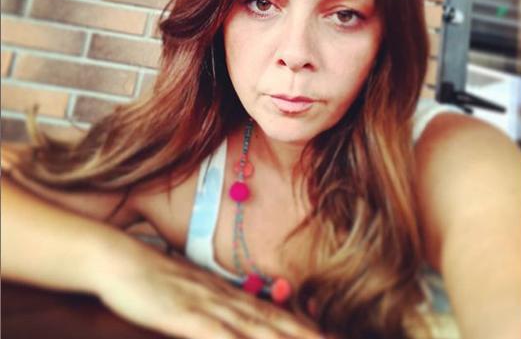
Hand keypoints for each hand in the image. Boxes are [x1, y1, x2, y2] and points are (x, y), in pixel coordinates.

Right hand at [94, 238, 323, 338]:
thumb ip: (214, 307)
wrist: (121, 259)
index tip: (329, 337)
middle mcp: (225, 299)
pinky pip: (216, 334)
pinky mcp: (184, 315)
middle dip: (306, 336)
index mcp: (227, 295)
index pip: (273, 314)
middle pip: (273, 322)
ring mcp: (207, 306)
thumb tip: (235, 319)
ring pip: (254, 328)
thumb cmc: (154, 280)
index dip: (303, 327)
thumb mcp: (189, 294)